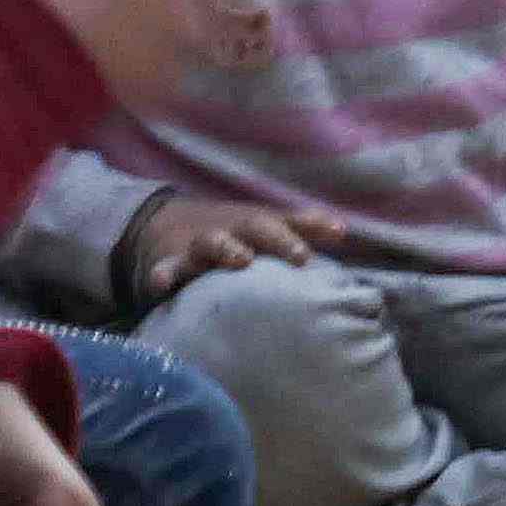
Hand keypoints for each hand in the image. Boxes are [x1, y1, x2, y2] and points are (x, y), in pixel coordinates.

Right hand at [126, 189, 350, 308]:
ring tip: (241, 259)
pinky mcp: (170, 263)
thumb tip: (343, 231)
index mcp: (257, 224)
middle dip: (279, 239)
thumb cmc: (232, 232)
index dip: (313, 227)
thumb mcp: (264, 225)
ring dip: (227, 248)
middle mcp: (232, 231)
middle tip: (301, 255)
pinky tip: (162, 282)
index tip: (338, 234)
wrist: (166, 224)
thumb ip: (301, 228)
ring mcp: (199, 245)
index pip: (289, 223)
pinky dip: (163, 275)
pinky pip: (165, 270)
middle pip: (257, 229)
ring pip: (212, 243)